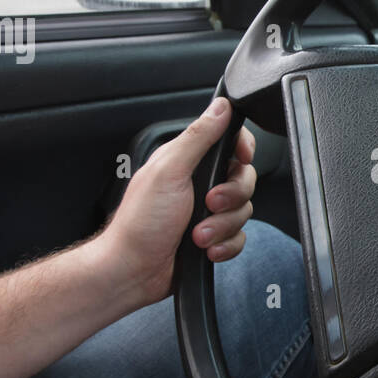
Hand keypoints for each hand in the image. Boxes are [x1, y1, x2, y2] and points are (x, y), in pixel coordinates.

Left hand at [95, 97, 256, 306]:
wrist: (134, 271)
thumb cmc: (141, 222)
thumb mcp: (169, 170)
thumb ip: (198, 137)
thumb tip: (221, 106)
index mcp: (187, 160)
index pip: (229, 141)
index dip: (242, 148)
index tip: (241, 159)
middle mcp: (199, 183)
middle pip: (243, 178)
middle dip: (231, 196)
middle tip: (208, 204)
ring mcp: (207, 212)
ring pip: (243, 211)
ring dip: (222, 226)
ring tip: (197, 235)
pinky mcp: (213, 237)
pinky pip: (239, 237)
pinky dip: (225, 245)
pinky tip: (207, 250)